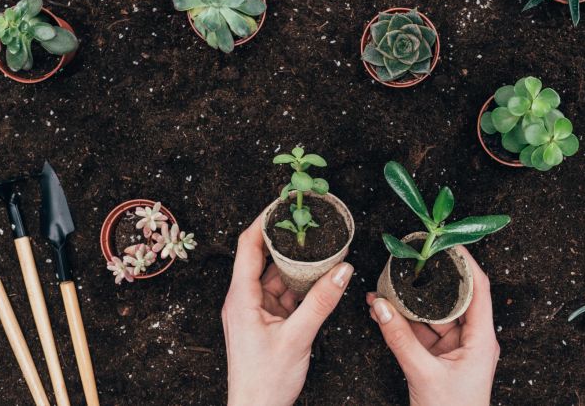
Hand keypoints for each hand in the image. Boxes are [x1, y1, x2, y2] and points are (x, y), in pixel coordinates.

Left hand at [223, 218, 353, 405]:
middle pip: (263, 257)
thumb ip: (322, 302)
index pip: (248, 246)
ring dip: (296, 264)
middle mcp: (243, 300)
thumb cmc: (265, 381)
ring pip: (276, 277)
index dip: (263, 220)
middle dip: (286, 240)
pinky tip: (318, 278)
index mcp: (241, 298)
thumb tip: (343, 270)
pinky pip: (282, 295)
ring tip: (320, 246)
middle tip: (309, 220)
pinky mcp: (264, 322)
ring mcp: (253, 311)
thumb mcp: (299, 337)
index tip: (282, 202)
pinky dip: (299, 286)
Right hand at [367, 247, 499, 405]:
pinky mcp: (441, 359)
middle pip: (454, 297)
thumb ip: (399, 337)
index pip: (478, 288)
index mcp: (482, 339)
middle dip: (431, 278)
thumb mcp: (422, 373)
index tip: (446, 241)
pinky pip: (423, 332)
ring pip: (435, 314)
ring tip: (389, 282)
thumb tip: (379, 305)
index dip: (465, 262)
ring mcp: (457, 349)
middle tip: (412, 257)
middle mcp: (473, 340)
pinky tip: (385, 310)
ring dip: (412, 301)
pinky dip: (405, 321)